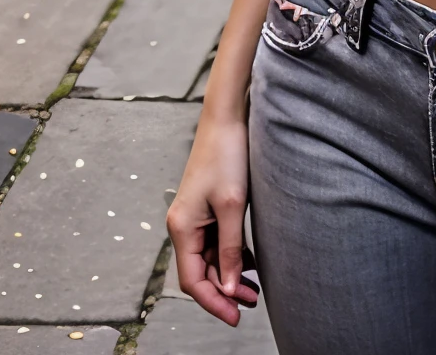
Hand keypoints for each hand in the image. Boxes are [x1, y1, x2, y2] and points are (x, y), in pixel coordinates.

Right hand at [167, 116, 259, 325]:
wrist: (228, 118)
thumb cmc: (227, 155)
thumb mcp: (231, 205)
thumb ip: (230, 249)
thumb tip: (228, 288)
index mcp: (182, 227)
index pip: (192, 280)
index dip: (213, 302)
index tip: (235, 317)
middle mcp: (184, 225)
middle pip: (201, 272)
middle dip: (224, 291)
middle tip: (252, 303)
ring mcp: (196, 217)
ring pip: (210, 259)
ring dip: (229, 275)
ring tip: (254, 290)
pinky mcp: (209, 208)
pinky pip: (217, 242)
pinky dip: (231, 256)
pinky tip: (250, 264)